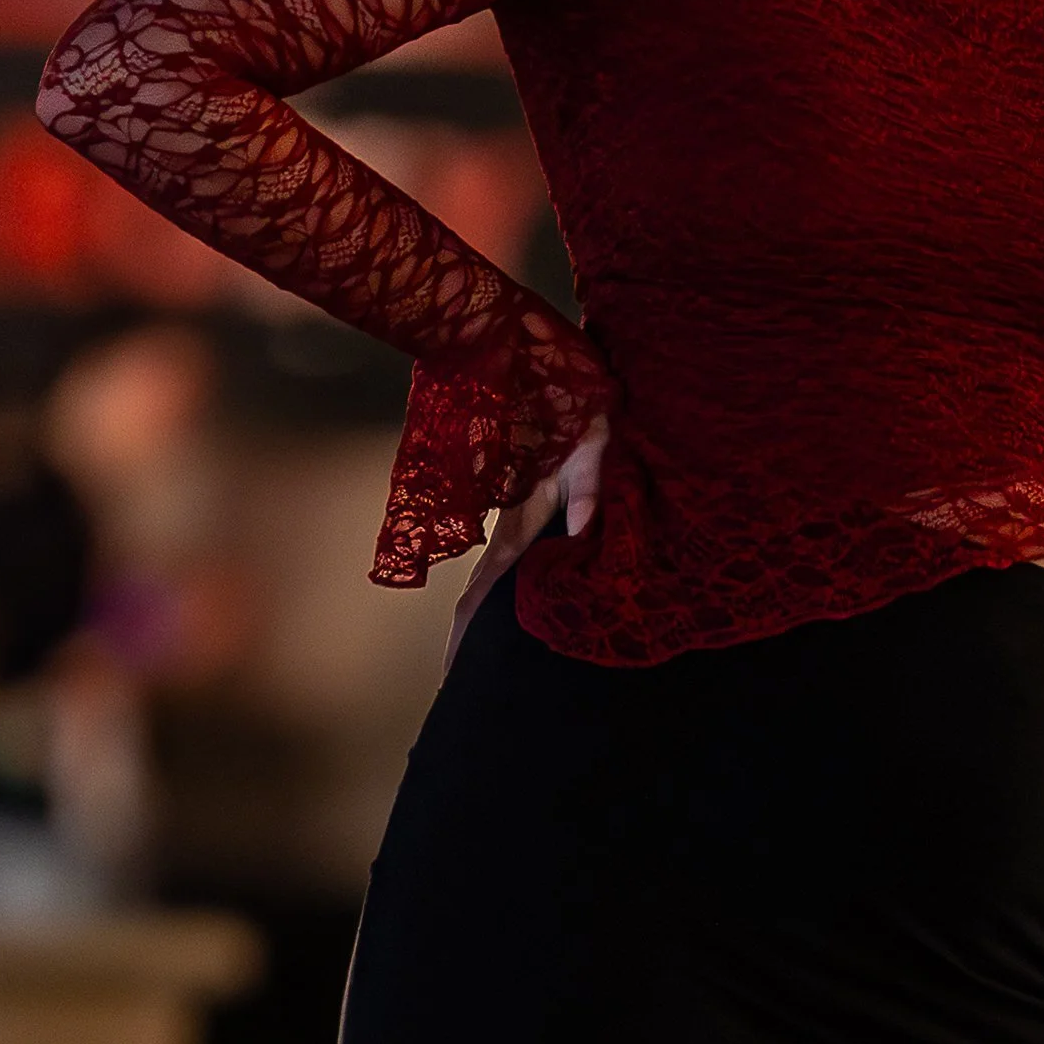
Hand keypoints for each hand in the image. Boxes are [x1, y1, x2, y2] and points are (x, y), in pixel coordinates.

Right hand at [440, 412, 610, 674]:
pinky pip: (507, 557)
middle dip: (467, 633)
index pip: (488, 584)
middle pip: (482, 589)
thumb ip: (587, 486)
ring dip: (481, 611)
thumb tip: (584, 531)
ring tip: (474, 652)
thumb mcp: (591, 445)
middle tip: (456, 677)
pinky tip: (505, 604)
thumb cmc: (575, 407)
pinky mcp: (526, 504)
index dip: (471, 625)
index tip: (452, 666)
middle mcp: (511, 524)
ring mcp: (516, 515)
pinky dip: (498, 586)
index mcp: (521, 518)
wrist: (551, 367)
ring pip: (492, 575)